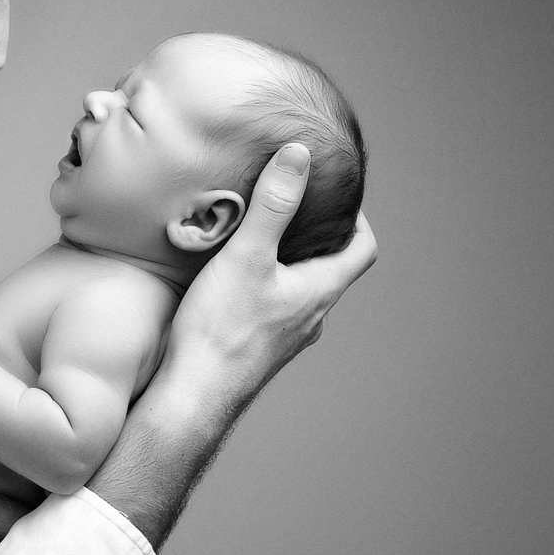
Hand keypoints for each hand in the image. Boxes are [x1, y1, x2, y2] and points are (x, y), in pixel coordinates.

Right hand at [162, 143, 377, 420]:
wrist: (191, 398)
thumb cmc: (222, 332)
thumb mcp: (247, 257)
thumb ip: (273, 205)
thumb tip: (300, 156)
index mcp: (319, 291)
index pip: (363, 251)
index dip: (360, 221)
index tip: (340, 196)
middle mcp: (310, 317)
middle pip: (330, 270)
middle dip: (315, 236)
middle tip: (292, 207)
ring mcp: (284, 337)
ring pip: (298, 291)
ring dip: (286, 264)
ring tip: (257, 237)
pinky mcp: (256, 349)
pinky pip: (271, 310)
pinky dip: (261, 287)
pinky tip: (229, 280)